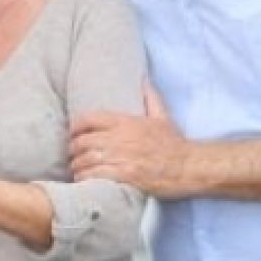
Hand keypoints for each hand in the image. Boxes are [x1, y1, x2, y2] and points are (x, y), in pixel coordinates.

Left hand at [68, 82, 191, 196]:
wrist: (188, 167)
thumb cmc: (174, 143)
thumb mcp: (163, 117)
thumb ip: (150, 98)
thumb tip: (143, 80)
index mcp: (125, 122)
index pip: (89, 118)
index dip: (76, 126)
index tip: (73, 133)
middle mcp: (119, 138)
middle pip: (82, 141)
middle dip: (73, 149)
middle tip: (72, 154)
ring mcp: (120, 157)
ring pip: (85, 160)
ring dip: (77, 165)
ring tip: (76, 169)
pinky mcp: (124, 176)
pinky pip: (94, 175)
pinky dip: (84, 178)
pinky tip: (83, 180)